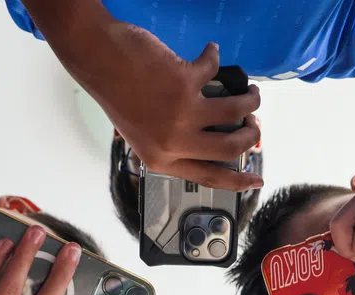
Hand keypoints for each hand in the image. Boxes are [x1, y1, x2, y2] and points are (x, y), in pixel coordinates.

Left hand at [89, 28, 262, 190]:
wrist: (98, 60)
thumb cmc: (116, 92)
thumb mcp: (141, 133)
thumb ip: (172, 143)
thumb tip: (212, 135)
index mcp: (161, 158)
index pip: (208, 177)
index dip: (237, 182)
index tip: (256, 180)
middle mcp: (173, 141)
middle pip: (230, 148)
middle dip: (251, 136)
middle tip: (253, 124)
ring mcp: (181, 113)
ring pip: (235, 111)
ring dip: (250, 100)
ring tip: (249, 91)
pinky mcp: (185, 82)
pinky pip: (214, 70)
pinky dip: (214, 57)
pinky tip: (210, 53)